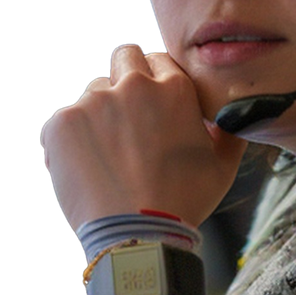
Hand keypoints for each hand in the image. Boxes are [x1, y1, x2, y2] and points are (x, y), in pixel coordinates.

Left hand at [40, 45, 245, 230]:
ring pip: (95, 92)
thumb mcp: (223, 167)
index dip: (156, 81)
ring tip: (109, 152)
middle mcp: (132, 86)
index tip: (154, 104)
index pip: (158, 60)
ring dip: (101, 112)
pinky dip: (74, 139)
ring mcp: (93, 103)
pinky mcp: (61, 124)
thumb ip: (230, 132)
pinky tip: (89, 166)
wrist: (136, 236)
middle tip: (129, 116)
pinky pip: (67, 121)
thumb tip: (234, 116)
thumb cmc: (183, 202)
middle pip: (125, 58)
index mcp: (174, 88)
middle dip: (127, 79)